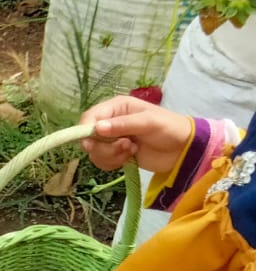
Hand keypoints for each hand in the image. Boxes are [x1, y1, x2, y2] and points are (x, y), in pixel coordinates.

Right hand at [78, 95, 194, 174]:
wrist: (184, 149)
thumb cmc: (170, 128)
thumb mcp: (148, 122)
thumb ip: (123, 125)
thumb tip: (97, 128)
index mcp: (116, 107)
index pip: (90, 117)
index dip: (86, 130)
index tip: (92, 143)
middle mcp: (110, 122)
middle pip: (89, 137)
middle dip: (104, 146)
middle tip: (125, 146)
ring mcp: (112, 139)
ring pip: (95, 151)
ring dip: (111, 155)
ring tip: (131, 150)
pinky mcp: (116, 154)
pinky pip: (102, 161)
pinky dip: (113, 163)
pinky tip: (130, 157)